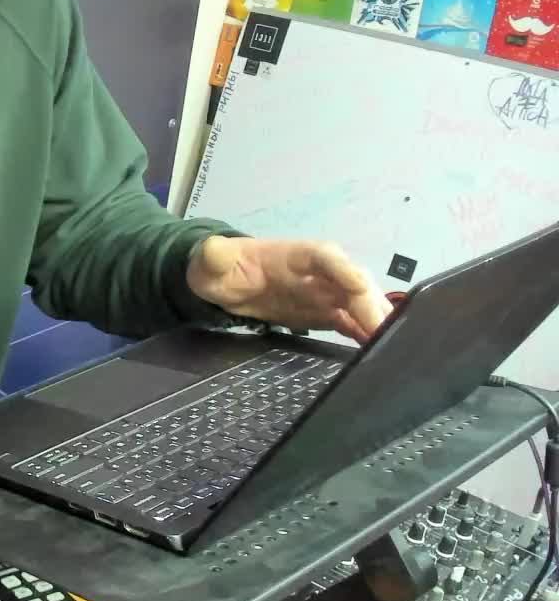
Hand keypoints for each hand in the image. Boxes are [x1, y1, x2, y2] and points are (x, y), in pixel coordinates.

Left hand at [187, 236, 393, 344]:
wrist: (224, 281)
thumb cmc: (220, 266)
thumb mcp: (212, 260)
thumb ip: (214, 256)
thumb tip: (212, 251)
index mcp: (298, 254)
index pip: (328, 258)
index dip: (344, 272)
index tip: (360, 288)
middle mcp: (321, 272)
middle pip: (354, 284)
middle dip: (370, 305)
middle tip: (383, 330)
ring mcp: (326, 293)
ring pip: (360, 304)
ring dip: (375, 321)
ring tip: (388, 343)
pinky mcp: (324, 313)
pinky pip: (350, 322)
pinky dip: (363, 333)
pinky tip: (375, 349)